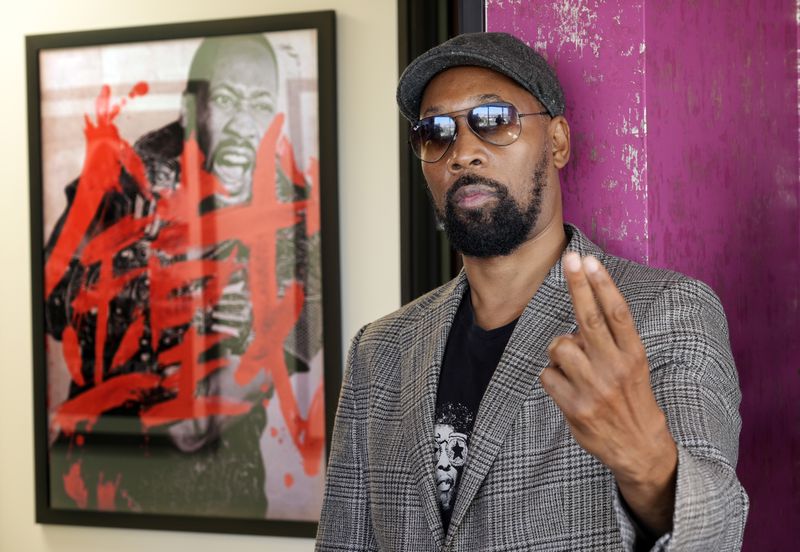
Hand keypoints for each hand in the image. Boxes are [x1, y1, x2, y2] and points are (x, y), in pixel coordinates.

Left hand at [540, 252, 676, 534]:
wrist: (640, 448)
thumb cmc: (631, 399)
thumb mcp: (632, 367)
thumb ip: (609, 343)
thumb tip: (579, 317)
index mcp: (634, 355)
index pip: (617, 313)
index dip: (603, 284)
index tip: (591, 260)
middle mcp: (615, 368)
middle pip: (590, 318)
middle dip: (578, 285)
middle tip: (569, 259)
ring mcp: (594, 388)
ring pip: (559, 346)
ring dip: (558, 350)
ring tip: (572, 366)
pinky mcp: (575, 407)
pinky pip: (547, 375)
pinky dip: (551, 376)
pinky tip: (567, 389)